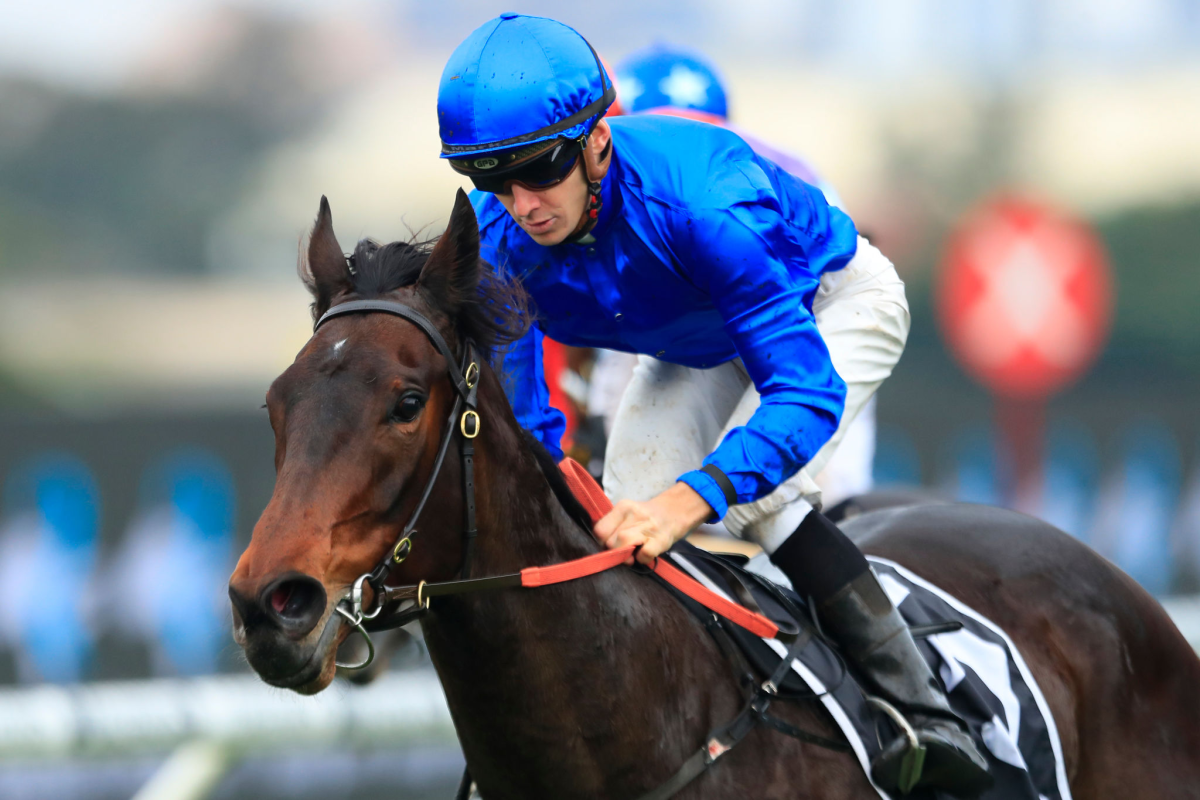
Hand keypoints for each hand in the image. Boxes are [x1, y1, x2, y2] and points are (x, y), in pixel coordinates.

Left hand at [593, 482, 714, 565]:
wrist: (677, 510)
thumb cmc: (647, 517)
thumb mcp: (628, 514)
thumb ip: (614, 526)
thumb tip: (601, 547)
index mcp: (623, 507)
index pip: (600, 530)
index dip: (602, 542)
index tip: (609, 545)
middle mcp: (634, 515)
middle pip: (610, 542)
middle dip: (614, 551)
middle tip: (624, 551)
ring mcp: (648, 527)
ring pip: (623, 547)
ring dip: (626, 557)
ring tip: (633, 554)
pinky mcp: (660, 540)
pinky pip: (643, 556)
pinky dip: (642, 560)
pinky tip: (645, 554)